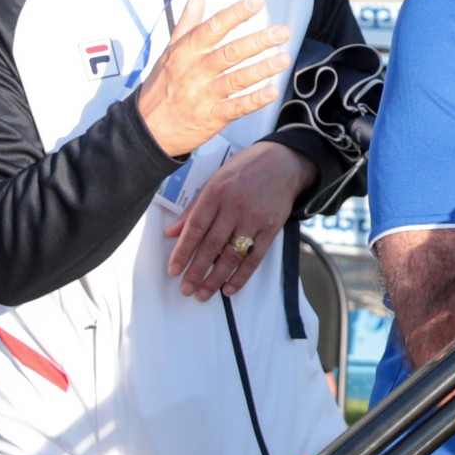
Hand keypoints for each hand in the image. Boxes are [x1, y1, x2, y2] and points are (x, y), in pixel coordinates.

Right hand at [135, 0, 291, 157]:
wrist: (147, 127)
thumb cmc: (162, 83)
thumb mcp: (171, 48)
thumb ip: (189, 18)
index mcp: (186, 51)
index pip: (212, 28)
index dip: (235, 14)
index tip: (256, 2)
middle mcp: (195, 71)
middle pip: (229, 53)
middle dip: (257, 41)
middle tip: (281, 32)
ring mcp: (203, 95)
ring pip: (236, 80)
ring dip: (261, 69)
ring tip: (284, 59)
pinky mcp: (211, 117)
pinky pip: (235, 108)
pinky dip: (254, 100)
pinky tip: (271, 92)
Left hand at [165, 141, 314, 300]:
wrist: (284, 161)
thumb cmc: (245, 169)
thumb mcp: (215, 180)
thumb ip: (194, 209)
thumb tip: (171, 232)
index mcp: (216, 193)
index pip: (195, 228)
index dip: (182, 252)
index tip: (174, 270)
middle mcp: (234, 206)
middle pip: (211, 245)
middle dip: (196, 271)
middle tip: (186, 289)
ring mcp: (254, 218)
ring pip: (232, 255)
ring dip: (216, 278)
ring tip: (203, 293)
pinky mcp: (271, 228)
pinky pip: (255, 257)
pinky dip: (242, 275)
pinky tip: (229, 288)